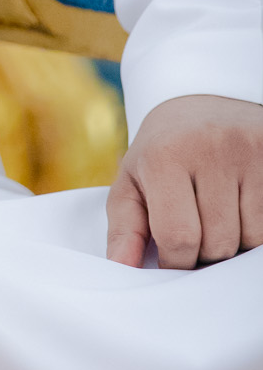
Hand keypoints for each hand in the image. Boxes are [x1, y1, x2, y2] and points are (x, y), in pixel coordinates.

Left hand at [106, 93, 262, 267]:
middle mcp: (209, 148)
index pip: (178, 238)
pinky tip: (238, 208)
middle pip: (218, 243)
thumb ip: (124, 229)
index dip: (175, 262)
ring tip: (215, 218)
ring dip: (233, 242)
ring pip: (250, 237)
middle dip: (204, 253)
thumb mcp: (131, 183)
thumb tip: (121, 268)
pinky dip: (254, 226)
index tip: (172, 259)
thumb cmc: (160, 152)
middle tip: (195, 235)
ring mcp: (247, 150)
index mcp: (164, 156)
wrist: (199, 101)